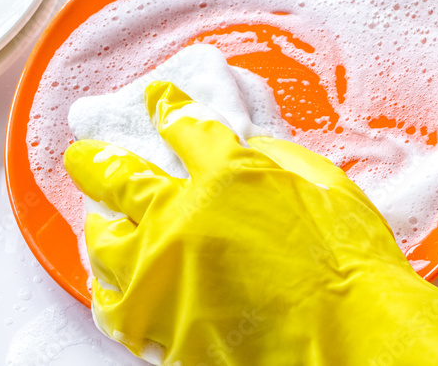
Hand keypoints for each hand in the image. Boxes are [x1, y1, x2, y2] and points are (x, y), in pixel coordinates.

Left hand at [65, 81, 437, 364]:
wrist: (353, 337)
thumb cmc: (350, 264)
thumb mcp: (324, 185)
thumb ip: (275, 161)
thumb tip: (248, 153)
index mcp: (226, 175)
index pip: (182, 125)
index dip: (167, 107)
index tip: (159, 100)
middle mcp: (182, 220)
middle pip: (117, 178)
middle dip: (96, 161)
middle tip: (84, 157)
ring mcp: (165, 278)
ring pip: (104, 245)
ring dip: (100, 229)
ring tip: (99, 226)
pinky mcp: (161, 329)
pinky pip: (116, 306)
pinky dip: (112, 290)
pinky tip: (114, 286)